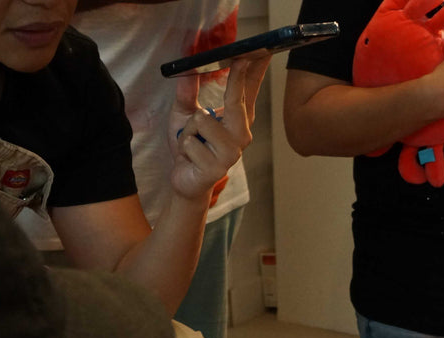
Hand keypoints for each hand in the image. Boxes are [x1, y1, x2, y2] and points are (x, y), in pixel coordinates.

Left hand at [168, 52, 270, 201]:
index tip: (260, 51)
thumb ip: (186, 93)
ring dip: (188, 129)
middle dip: (236, 79)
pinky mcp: (218, 168)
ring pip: (203, 120)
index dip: (255, 70)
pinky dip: (183, 147)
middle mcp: (241, 135)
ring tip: (191, 140)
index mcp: (237, 120)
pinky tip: (190, 158)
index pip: (249, 91)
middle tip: (239, 57)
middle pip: (237, 101)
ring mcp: (232, 153)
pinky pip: (191, 142)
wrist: (184, 181)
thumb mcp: (183, 115)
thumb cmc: (189, 146)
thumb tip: (188, 71)